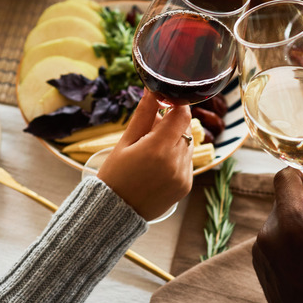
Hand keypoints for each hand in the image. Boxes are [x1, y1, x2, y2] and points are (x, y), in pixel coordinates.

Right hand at [97, 90, 193, 219]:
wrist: (115, 212)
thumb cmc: (115, 175)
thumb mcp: (125, 142)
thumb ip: (144, 115)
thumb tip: (153, 90)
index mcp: (158, 149)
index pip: (182, 114)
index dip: (176, 105)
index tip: (165, 103)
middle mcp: (175, 162)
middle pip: (184, 128)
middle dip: (171, 124)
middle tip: (150, 132)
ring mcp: (183, 176)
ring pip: (187, 144)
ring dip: (174, 141)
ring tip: (151, 152)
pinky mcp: (186, 186)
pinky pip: (187, 161)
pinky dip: (176, 158)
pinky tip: (157, 166)